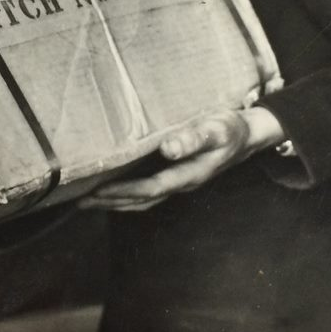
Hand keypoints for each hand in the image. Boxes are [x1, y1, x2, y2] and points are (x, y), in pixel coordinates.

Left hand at [81, 107, 285, 211]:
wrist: (249, 135)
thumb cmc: (230, 129)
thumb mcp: (216, 130)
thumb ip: (193, 138)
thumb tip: (168, 148)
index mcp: (189, 175)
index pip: (150, 189)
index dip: (124, 192)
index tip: (99, 191)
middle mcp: (182, 183)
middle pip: (143, 200)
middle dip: (112, 202)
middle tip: (81, 202)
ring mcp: (181, 182)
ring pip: (145, 199)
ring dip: (118, 202)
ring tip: (91, 201)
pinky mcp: (179, 175)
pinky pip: (150, 190)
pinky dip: (130, 194)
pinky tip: (116, 188)